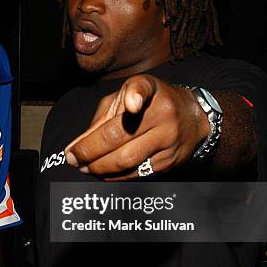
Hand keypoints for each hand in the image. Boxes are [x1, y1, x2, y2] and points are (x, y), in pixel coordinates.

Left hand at [65, 74, 209, 179]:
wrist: (193, 117)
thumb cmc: (149, 103)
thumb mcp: (126, 97)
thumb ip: (102, 117)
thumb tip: (76, 146)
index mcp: (150, 91)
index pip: (142, 90)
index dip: (136, 97)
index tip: (132, 105)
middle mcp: (163, 114)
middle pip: (120, 137)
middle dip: (90, 152)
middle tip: (73, 159)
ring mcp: (168, 139)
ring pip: (127, 160)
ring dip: (100, 168)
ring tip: (85, 168)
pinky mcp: (170, 161)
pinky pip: (137, 173)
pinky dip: (115, 176)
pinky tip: (103, 173)